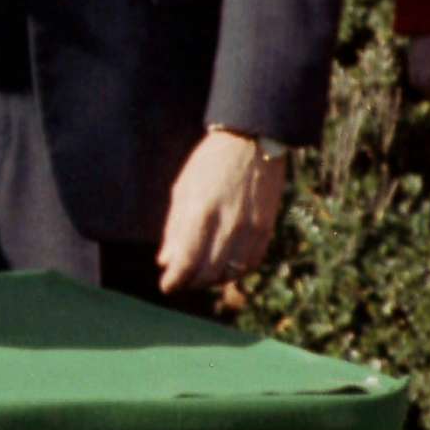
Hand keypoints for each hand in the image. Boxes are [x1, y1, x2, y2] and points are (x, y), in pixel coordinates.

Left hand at [157, 129, 286, 293]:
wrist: (250, 144)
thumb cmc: (208, 163)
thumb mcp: (182, 189)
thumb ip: (173, 228)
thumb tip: (164, 261)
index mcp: (200, 213)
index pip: (186, 262)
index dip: (175, 280)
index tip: (166, 286)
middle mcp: (227, 225)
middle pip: (208, 272)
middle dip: (191, 282)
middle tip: (181, 281)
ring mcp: (250, 229)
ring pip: (231, 272)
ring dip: (212, 280)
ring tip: (199, 277)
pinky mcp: (266, 230)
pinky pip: (251, 263)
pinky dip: (236, 272)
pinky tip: (224, 269)